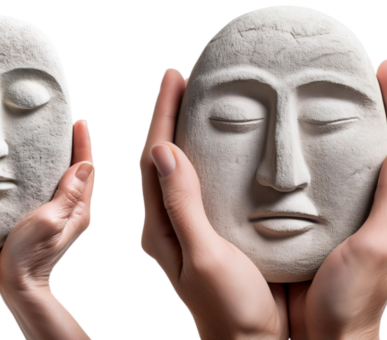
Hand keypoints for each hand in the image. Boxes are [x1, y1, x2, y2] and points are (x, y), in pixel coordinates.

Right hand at [0, 118, 94, 338]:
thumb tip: (85, 165)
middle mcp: (78, 211)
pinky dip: (55, 173)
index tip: (79, 121)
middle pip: (83, 172)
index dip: (83, 143)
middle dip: (79, 146)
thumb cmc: (29, 256)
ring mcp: (66, 218)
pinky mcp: (52, 222)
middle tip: (70, 123)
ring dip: (67, 159)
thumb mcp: (48, 221)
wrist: (19, 286)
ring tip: (58, 139)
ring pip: (72, 180)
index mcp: (80, 209)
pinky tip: (43, 169)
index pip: (87, 168)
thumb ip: (68, 195)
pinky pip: (59, 190)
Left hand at [139, 68, 286, 338]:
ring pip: (187, 170)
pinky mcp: (218, 234)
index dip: (162, 114)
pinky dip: (216, 158)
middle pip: (165, 158)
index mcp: (160, 228)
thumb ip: (183, 206)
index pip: (153, 159)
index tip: (173, 76)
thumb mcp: (204, 257)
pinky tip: (234, 147)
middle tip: (189, 79)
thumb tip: (164, 150)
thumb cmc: (229, 310)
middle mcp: (172, 225)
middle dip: (173, 115)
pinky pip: (210, 186)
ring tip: (208, 101)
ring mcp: (194, 229)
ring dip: (193, 132)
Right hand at [286, 58, 386, 339]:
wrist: (327, 337)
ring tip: (337, 93)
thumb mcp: (380, 247)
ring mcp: (367, 217)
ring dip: (357, 124)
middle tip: (364, 70)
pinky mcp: (340, 224)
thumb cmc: (354, 302)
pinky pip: (341, 179)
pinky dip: (330, 153)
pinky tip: (310, 140)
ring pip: (365, 159)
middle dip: (382, 105)